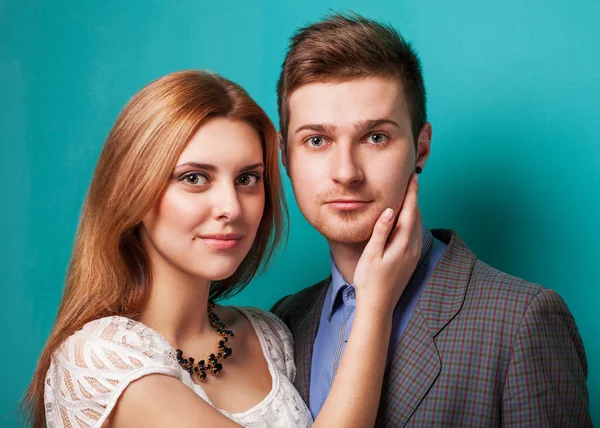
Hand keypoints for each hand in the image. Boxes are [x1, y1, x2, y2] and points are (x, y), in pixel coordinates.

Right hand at [353, 174, 421, 313]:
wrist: (378, 306)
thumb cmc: (370, 281)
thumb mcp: (372, 255)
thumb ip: (381, 232)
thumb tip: (389, 211)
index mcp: (402, 244)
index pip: (410, 212)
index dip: (411, 193)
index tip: (413, 177)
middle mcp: (412, 248)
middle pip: (416, 216)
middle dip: (414, 197)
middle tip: (411, 180)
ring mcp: (413, 255)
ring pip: (416, 225)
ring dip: (413, 209)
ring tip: (408, 194)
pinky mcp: (410, 260)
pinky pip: (414, 234)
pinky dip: (411, 221)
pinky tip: (405, 219)